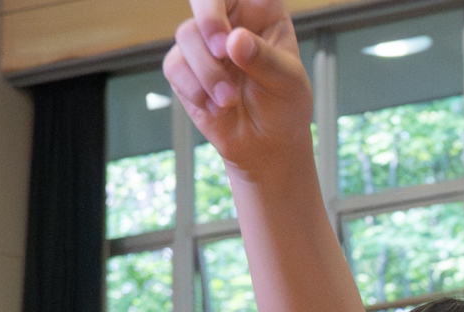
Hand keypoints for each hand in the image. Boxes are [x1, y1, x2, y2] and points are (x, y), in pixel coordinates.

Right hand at [163, 0, 313, 178]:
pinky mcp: (184, 65)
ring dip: (208, 72)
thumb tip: (235, 40)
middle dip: (209, 20)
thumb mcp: (288, 82)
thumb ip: (265, 59)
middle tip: (222, 49)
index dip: (234, 0)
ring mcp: (204, 41)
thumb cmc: (285, 107)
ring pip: (187, 34)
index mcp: (262, 12)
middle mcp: (231, 20)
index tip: (237, 28)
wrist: (266, 145)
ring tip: (230, 101)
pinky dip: (195, 89)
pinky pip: (175, 65)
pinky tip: (216, 106)